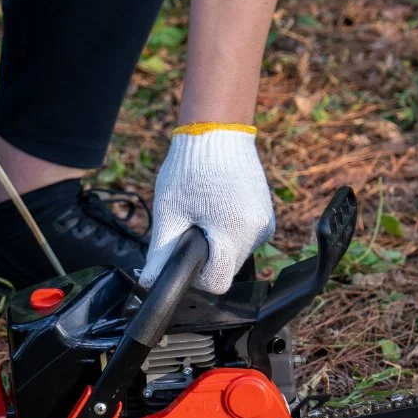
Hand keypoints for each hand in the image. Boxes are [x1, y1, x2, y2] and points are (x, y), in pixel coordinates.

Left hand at [141, 124, 275, 293]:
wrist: (217, 133)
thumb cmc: (190, 167)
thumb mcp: (169, 213)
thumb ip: (161, 254)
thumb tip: (149, 284)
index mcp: (235, 232)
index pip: (217, 282)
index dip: (196, 274)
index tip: (185, 251)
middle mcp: (258, 232)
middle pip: (227, 269)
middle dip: (207, 256)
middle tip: (192, 224)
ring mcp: (266, 225)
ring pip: (236, 256)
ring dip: (218, 245)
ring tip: (205, 212)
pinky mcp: (268, 218)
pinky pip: (245, 241)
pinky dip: (229, 234)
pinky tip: (218, 210)